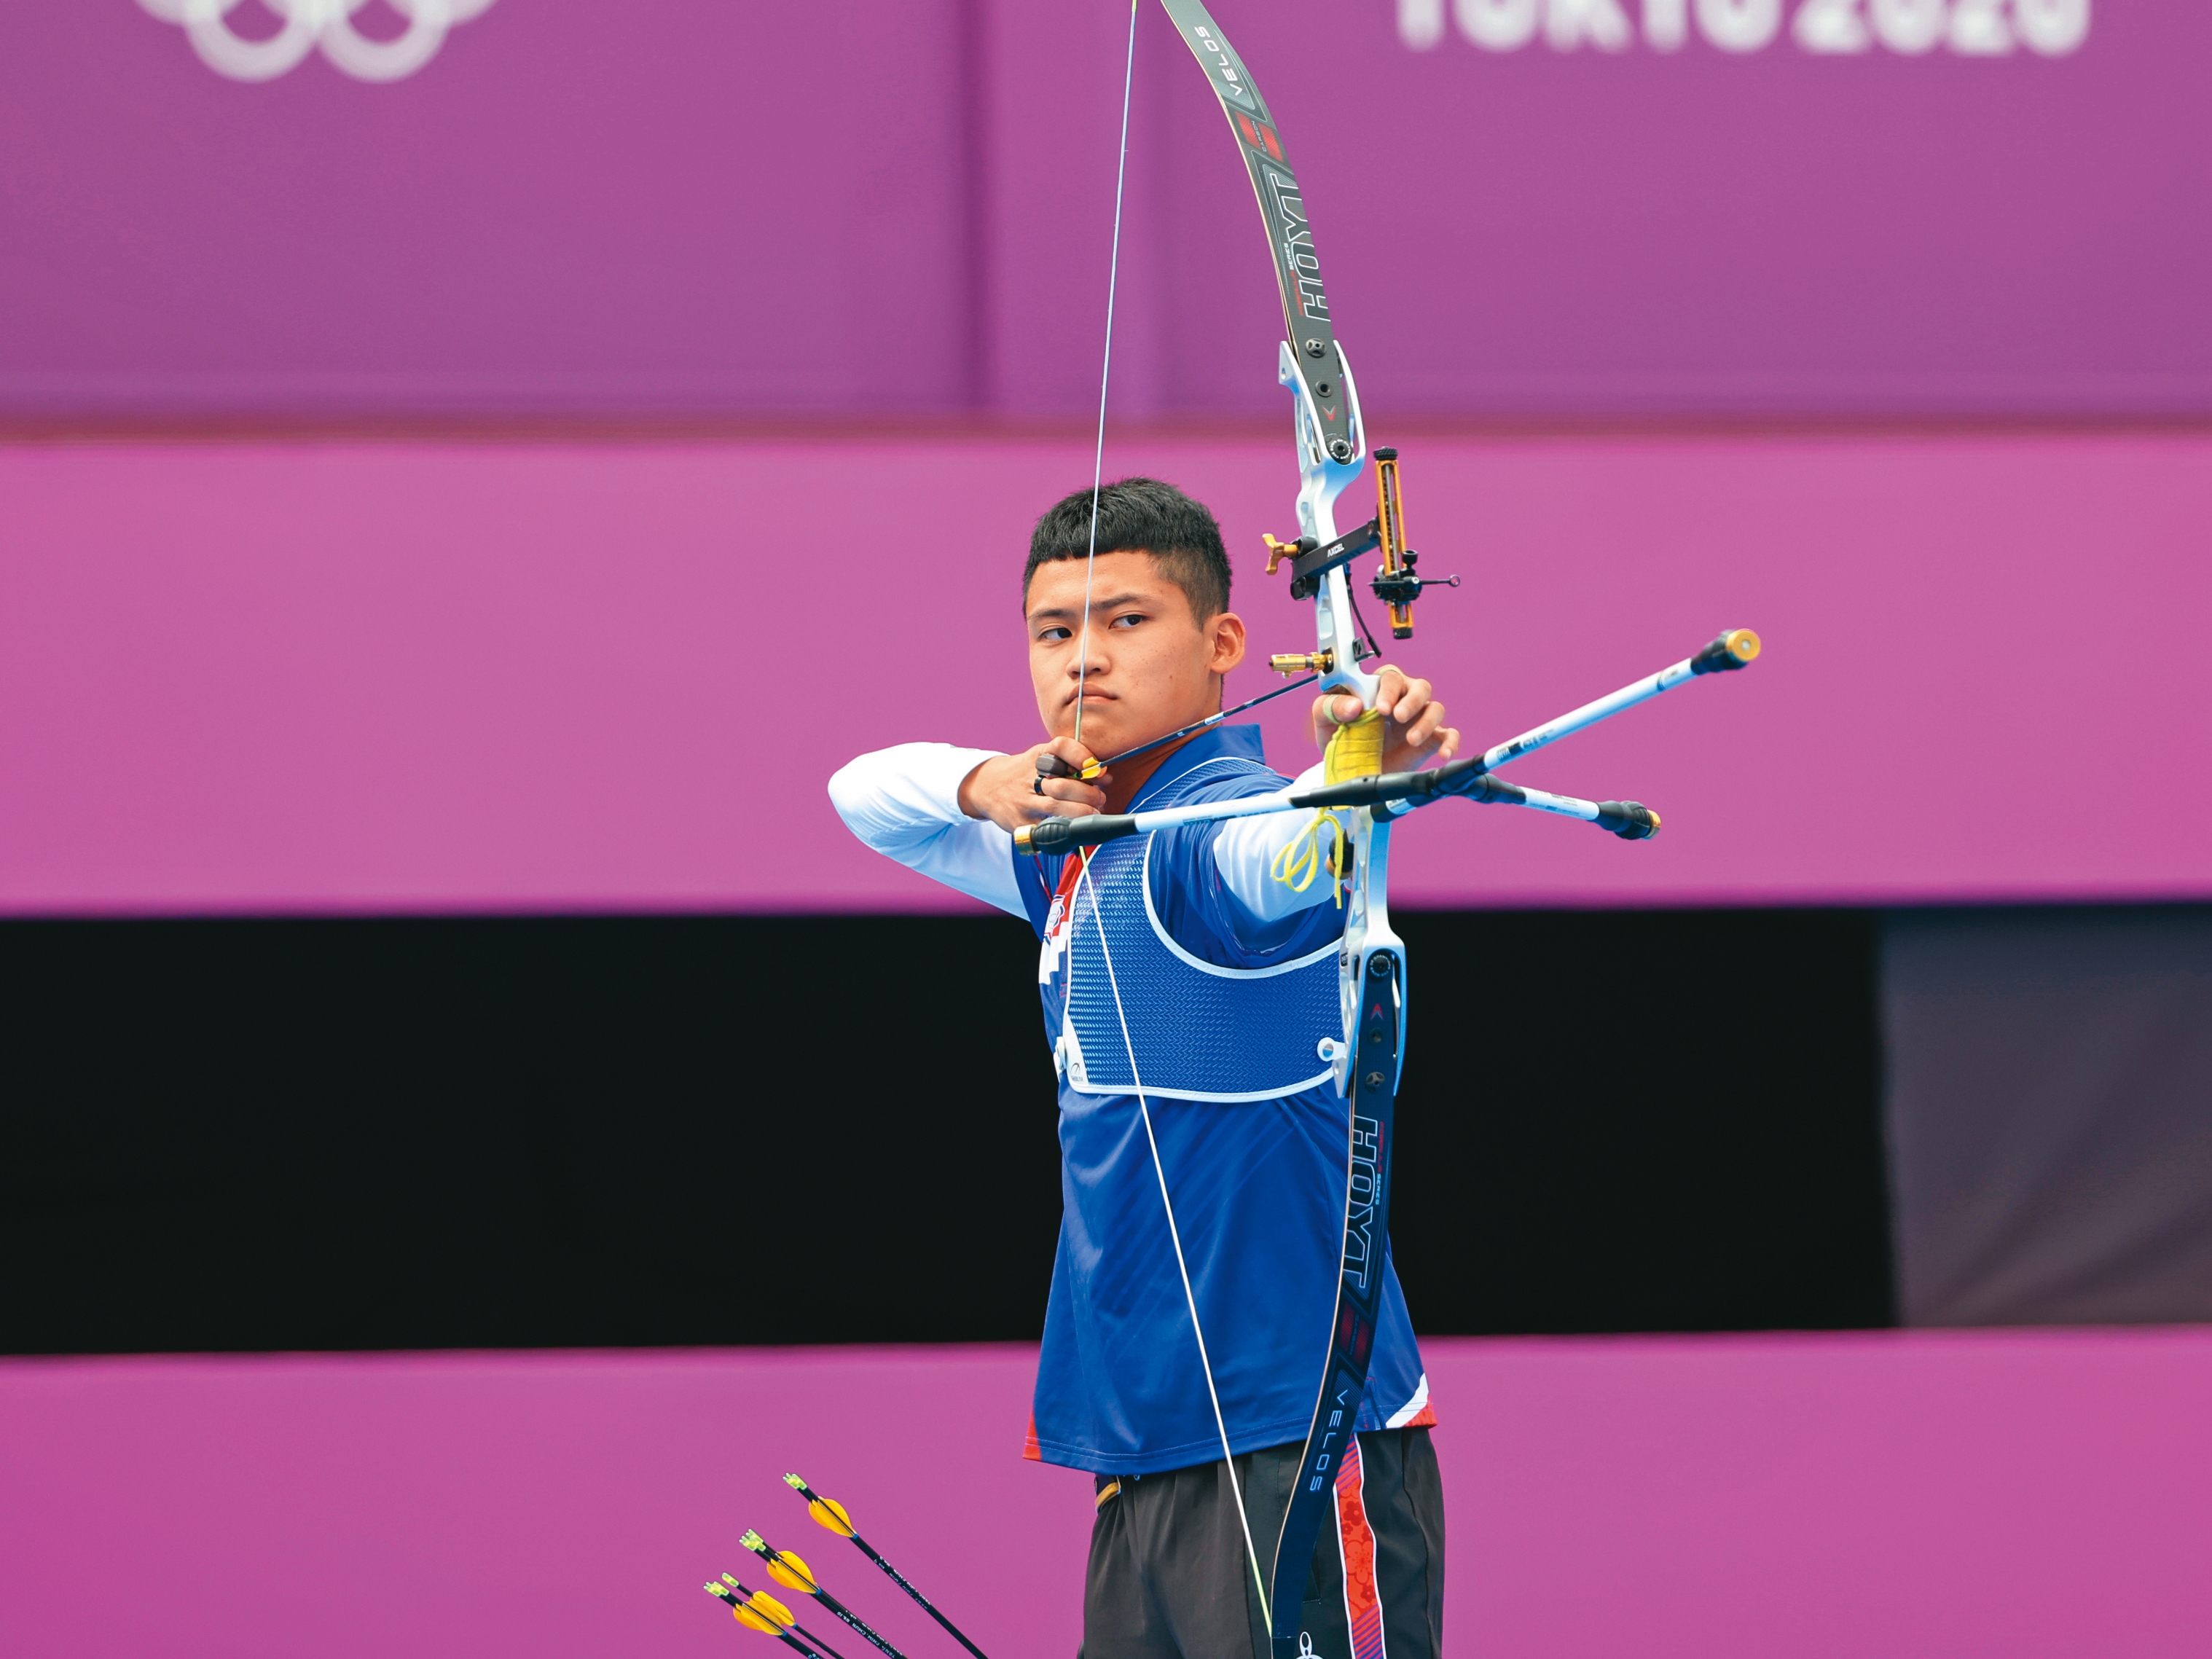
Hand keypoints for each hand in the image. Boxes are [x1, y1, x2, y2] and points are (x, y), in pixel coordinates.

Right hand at [958, 738, 1111, 832]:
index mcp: (1038, 756)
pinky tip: (1073, 831)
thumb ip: (1072, 765)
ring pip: (1055, 808)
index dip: (1081, 756)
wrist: (986, 787)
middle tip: (1099, 799)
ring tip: (1092, 813)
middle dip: (1088, 794)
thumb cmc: (1025, 773)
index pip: (1060, 747)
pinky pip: (1044, 831)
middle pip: (1063, 784)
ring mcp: (1023, 801)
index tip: (1096, 769)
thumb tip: (1105, 777)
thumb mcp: (1042, 759)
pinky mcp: (1019, 823)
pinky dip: (1062, 832)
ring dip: (1081, 813)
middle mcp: (1029, 777)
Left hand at [1309, 666, 1459, 773]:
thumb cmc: (1340, 737)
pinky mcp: (1429, 741)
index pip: (1391, 677)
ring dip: (1427, 722)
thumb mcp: (1324, 721)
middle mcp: (1402, 700)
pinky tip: (1443, 753)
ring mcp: (1417, 720)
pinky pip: (1449, 735)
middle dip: (1411, 700)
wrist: (1350, 769)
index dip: (1389, 689)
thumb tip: (1353, 705)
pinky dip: (1450, 742)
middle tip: (1399, 717)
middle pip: (1420, 686)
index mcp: (1378, 689)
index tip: (1380, 708)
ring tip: (1411, 739)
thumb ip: (1330, 706)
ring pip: (1436, 708)